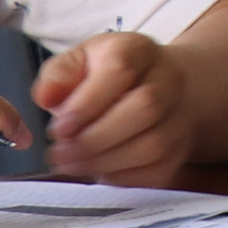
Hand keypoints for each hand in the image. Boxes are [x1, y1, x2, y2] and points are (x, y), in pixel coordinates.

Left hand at [35, 32, 196, 185]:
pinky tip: (96, 171)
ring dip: (104, 162)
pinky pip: (156, 171)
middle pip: (146, 108)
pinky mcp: (180, 149)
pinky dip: (121, 177)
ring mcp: (179, 116)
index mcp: (138, 50)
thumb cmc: (107, 76)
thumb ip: (58, 75)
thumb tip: (46, 97)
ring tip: (70, 165)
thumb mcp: (78, 61)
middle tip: (60, 153)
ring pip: (153, 145)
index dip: (88, 103)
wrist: (158, 88)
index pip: (121, 69)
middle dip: (95, 138)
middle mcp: (168, 79)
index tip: (59, 128)